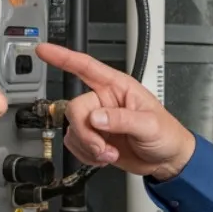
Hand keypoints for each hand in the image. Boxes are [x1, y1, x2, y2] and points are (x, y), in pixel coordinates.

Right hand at [33, 44, 196, 179]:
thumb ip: (122, 119)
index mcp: (119, 88)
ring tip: (110, 153)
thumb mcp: (149, 124)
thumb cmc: (167, 135)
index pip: (87, 67)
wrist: (167, 161)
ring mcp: (98, 121)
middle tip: (103, 147)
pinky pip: (75, 144)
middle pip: (75, 109)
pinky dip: (86, 154)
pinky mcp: (94, 139)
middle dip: (86, 132)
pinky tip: (104, 157)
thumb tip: (96, 117)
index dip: (64, 57)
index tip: (44, 50)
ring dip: (88, 146)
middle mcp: (105, 101)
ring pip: (72, 129)